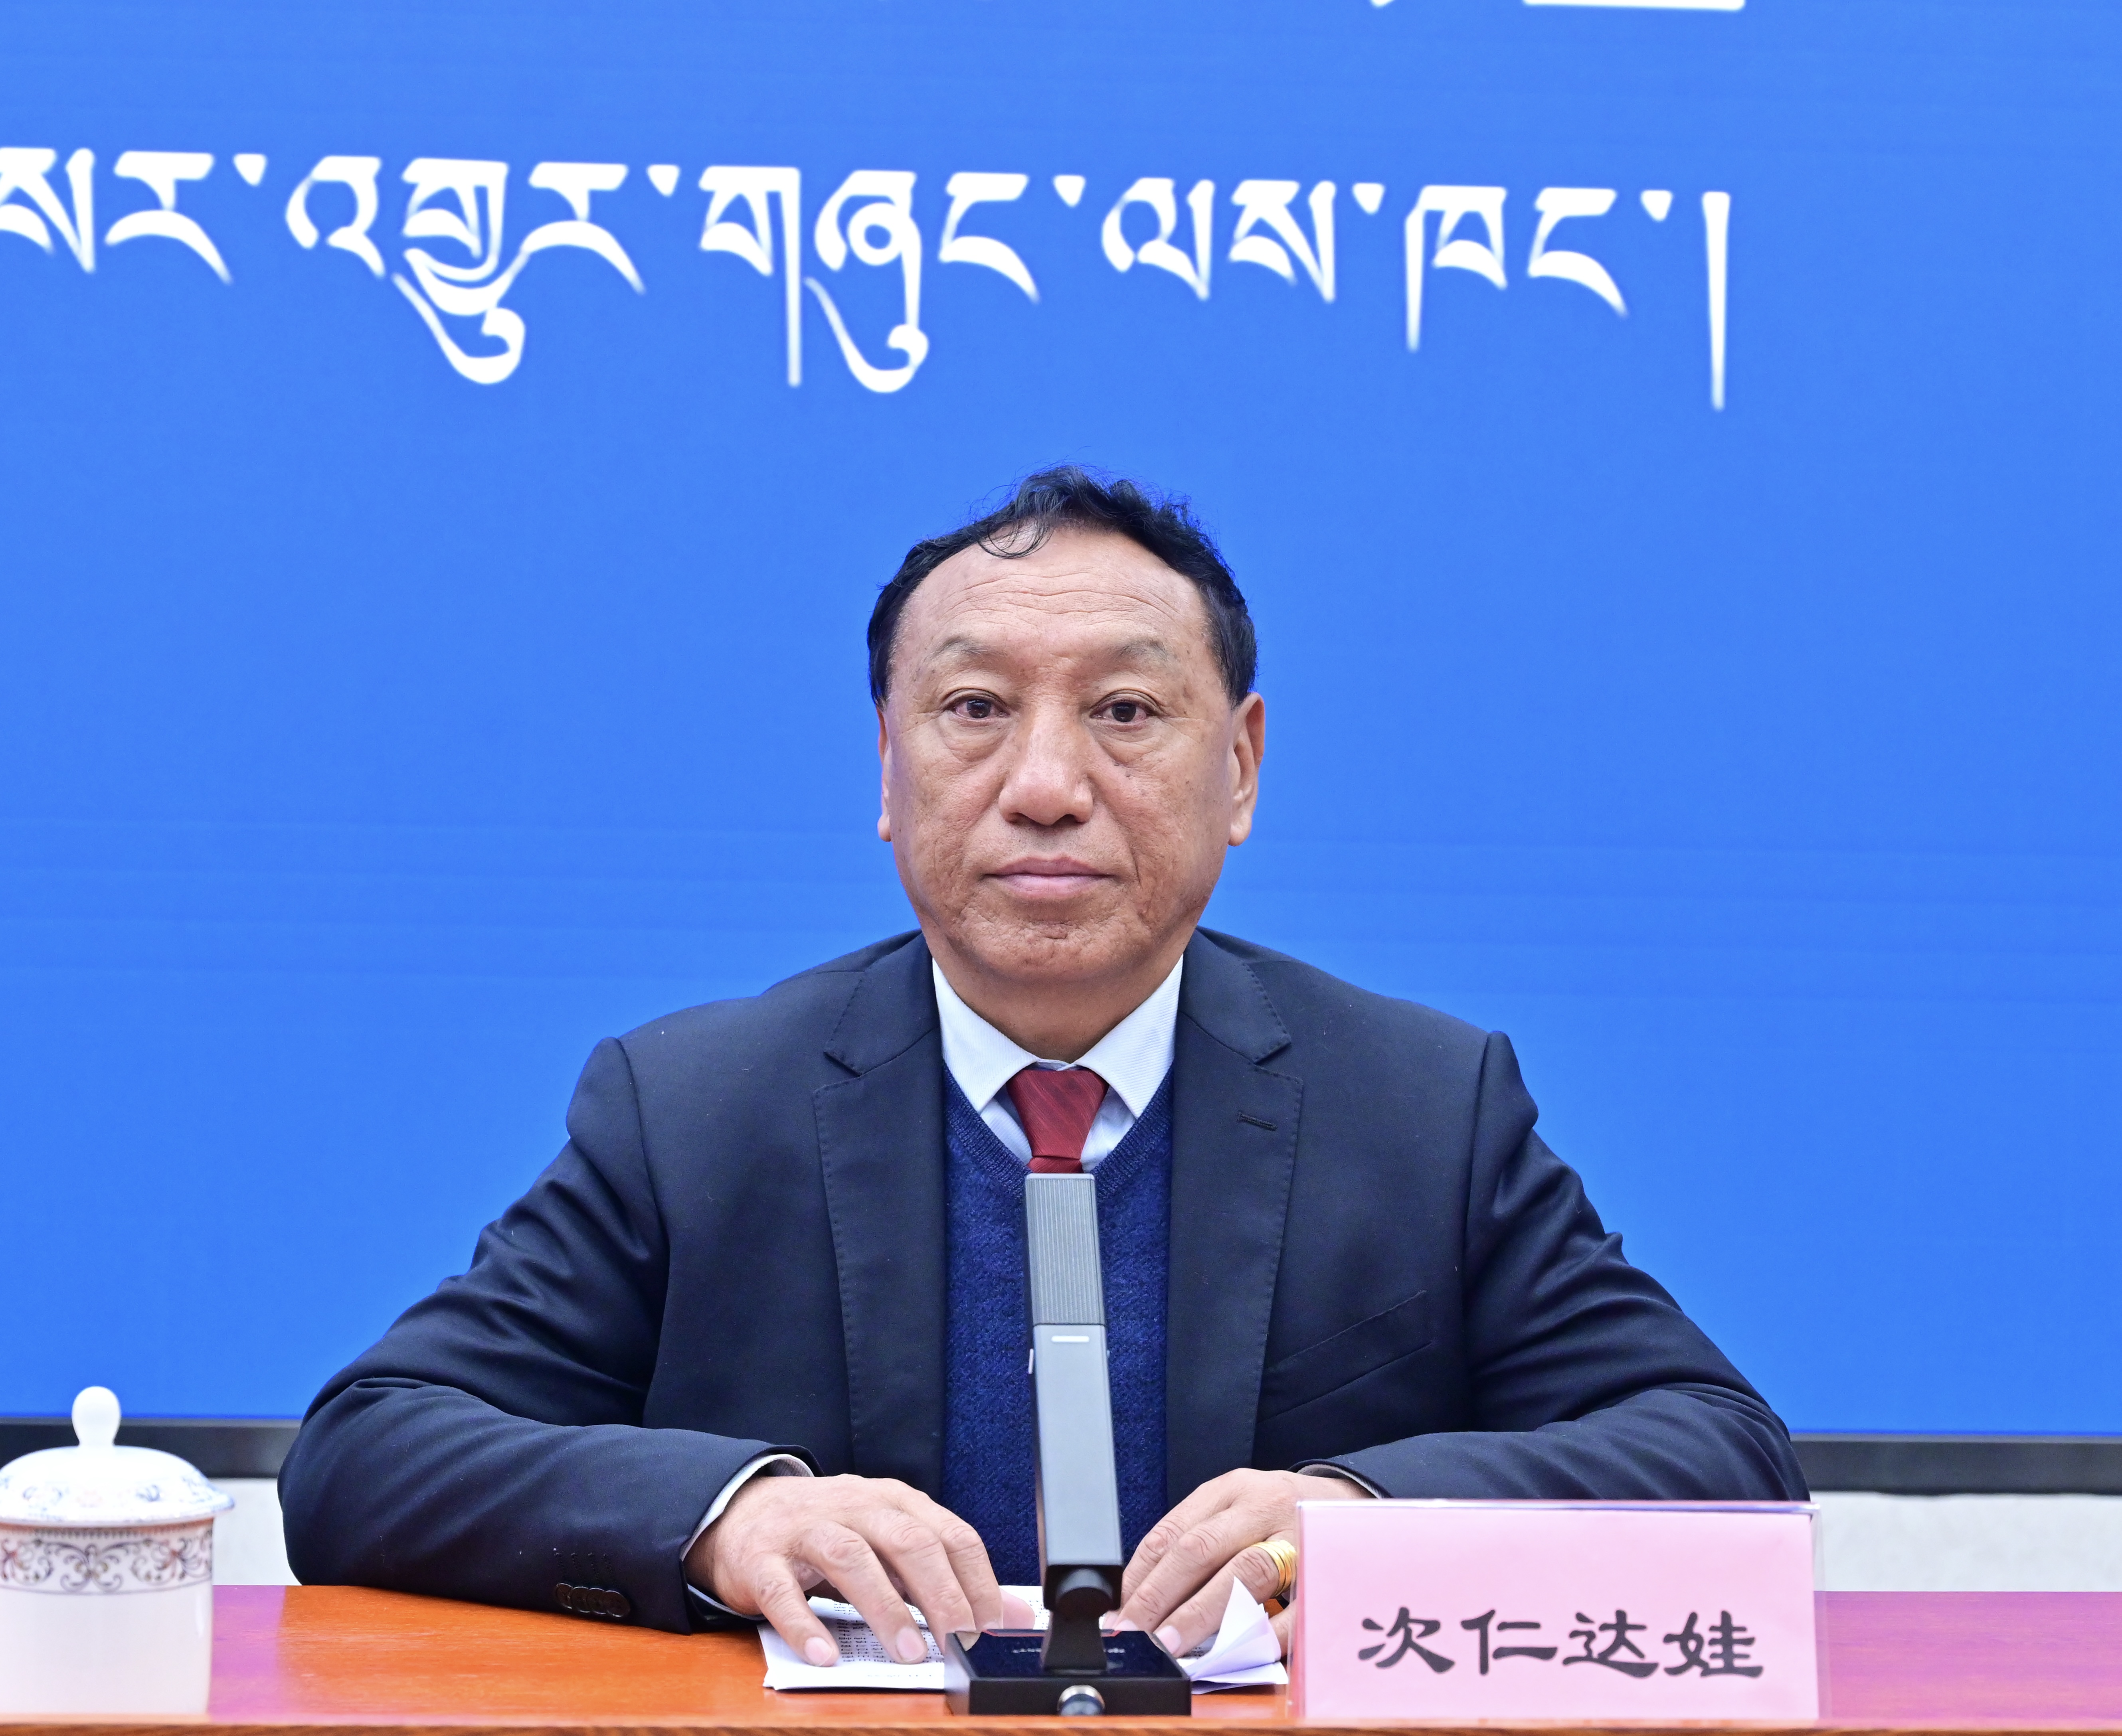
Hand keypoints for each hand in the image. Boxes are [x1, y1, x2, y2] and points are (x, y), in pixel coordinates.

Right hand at [685, 1472, 1010, 1667]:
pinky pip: (783, 1591)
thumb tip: (1014, 1617)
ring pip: (850, 1557)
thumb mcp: (890, 1545)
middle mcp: (855, 1506)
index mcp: (894, 1501)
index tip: (992, 1626)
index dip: (977, 1580)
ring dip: (884, 1607)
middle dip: (940, 1592)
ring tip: (908, 1653)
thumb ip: (946, 1576)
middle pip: (906, 1540)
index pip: (950, 1534)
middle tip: (959, 1640)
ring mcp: (805, 1529)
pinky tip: (826, 1654)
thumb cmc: (831, 1532)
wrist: (744, 1512)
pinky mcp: (762, 1559)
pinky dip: (805, 1624)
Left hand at [1116, 1468, 1371, 1657]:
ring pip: (1244, 1574)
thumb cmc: (1284, 1516)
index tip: (1122, 1613)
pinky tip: (1237, 1653)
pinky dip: (1264, 1635)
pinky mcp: (1327, 1570)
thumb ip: (1198, 1543)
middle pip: (1201, 1548)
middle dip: (1162, 1596)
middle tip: (1139, 1635)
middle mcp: (1262, 1506)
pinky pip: (1294, 1608)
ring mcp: (1297, 1536)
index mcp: (1232, 1490)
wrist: (1356, 1506)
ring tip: (1174, 1647)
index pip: (1174, 1530)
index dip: (1142, 1575)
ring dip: (1204, 1615)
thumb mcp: (1239, 1509)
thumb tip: (1144, 1599)